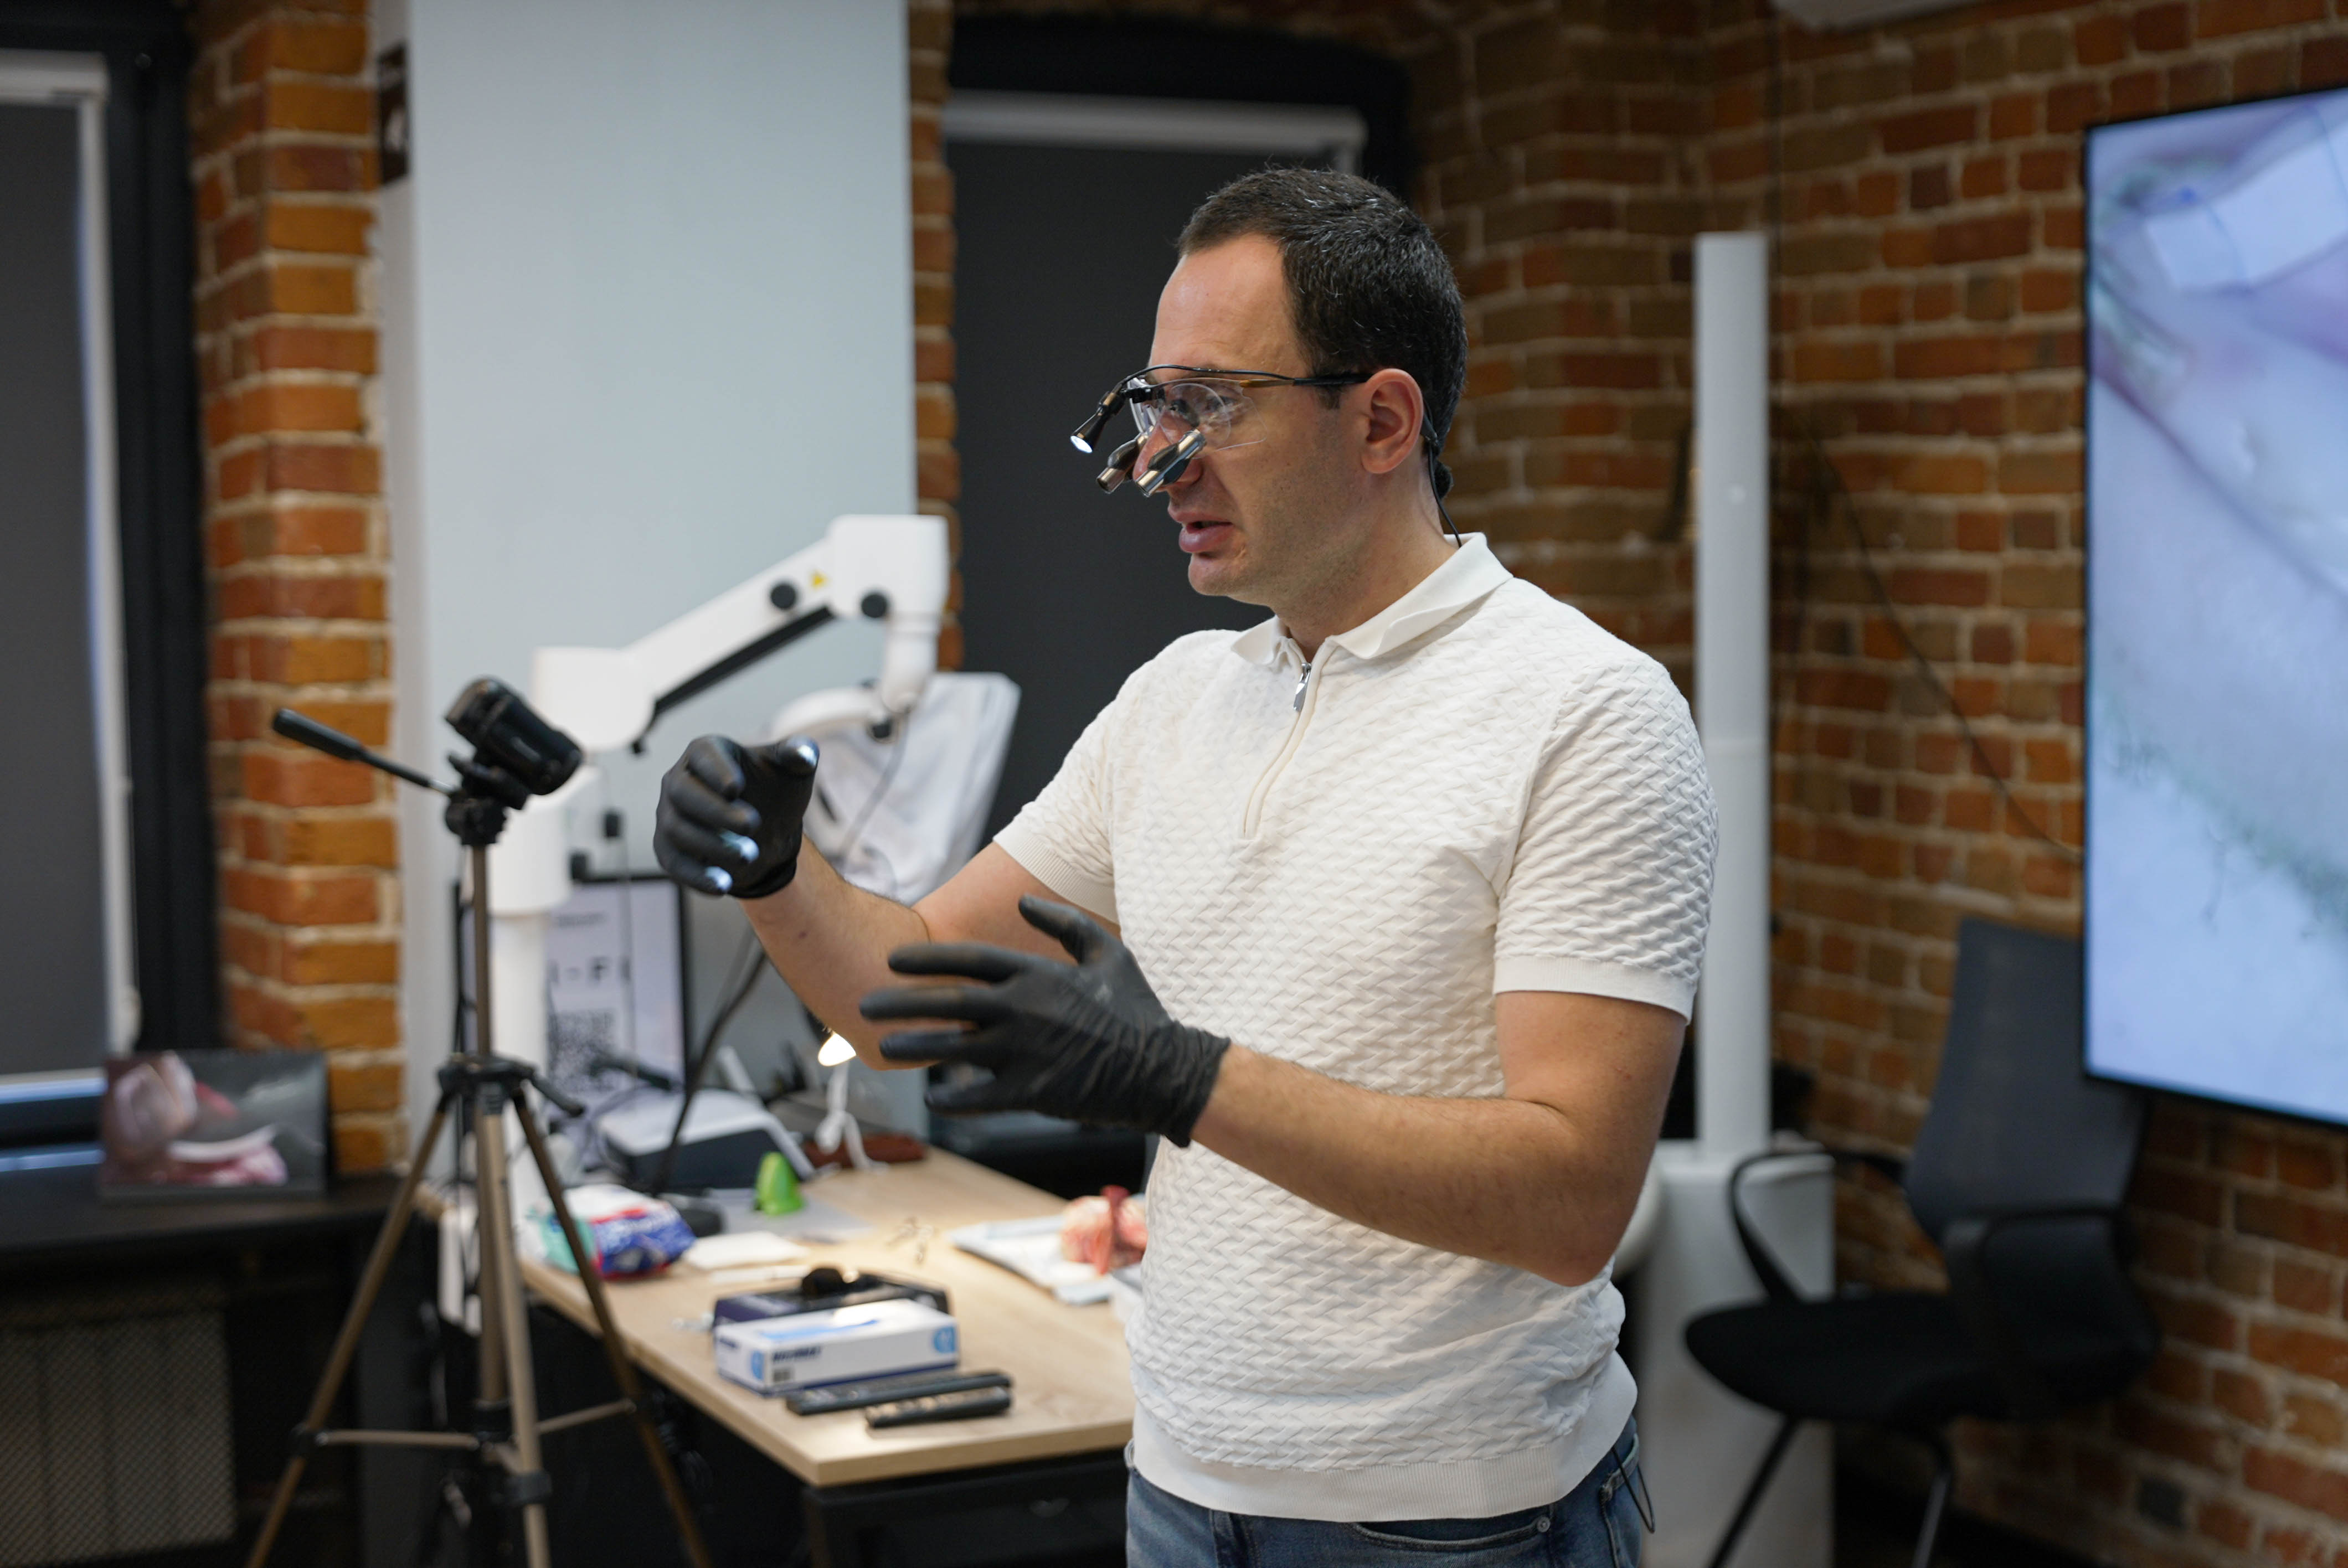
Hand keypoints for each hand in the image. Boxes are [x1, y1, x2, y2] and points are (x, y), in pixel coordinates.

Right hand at [654, 735, 818, 898]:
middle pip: (683, 792)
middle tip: (752, 825)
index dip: (715, 770)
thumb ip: (800, 754)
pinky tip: (724, 886)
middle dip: (716, 811)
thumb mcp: (793, 771)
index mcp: (705, 752)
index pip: (702, 755)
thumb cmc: (774, 790)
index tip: (736, 787)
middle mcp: (679, 780)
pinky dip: (697, 876)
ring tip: (750, 856)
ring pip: (677, 830)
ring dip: (713, 846)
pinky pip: (674, 863)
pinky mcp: (668, 848)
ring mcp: (668, 815)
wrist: (766, 831)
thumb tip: (805, 753)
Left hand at [861, 896, 1229, 1145]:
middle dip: (901, 1002)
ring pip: (953, 1048)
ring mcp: (1025, 1052)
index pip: (969, 961)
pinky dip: (952, 1098)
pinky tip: (932, 1098)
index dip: (926, 959)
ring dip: (914, 1047)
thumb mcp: (1107, 954)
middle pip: (948, 1002)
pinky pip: (979, 1097)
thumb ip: (1063, 923)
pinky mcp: (1032, 1091)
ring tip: (881, 1047)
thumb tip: (1023, 902)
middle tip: (863, 1005)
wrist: (1162, 1068)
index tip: (892, 961)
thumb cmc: (1136, 1008)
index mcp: (1038, 975)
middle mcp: (1024, 1009)